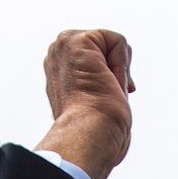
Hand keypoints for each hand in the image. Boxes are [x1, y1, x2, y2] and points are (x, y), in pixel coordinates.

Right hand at [36, 29, 134, 178]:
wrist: (88, 138)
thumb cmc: (94, 135)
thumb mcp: (94, 106)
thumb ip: (97, 88)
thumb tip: (111, 88)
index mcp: (57, 70)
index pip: (102, 58)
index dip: (112, 78)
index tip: (102, 99)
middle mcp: (56, 55)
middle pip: (108, 46)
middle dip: (115, 70)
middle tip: (103, 96)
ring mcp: (63, 46)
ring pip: (113, 43)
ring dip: (118, 71)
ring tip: (103, 92)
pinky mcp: (77, 41)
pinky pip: (118, 40)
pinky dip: (122, 64)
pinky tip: (108, 83)